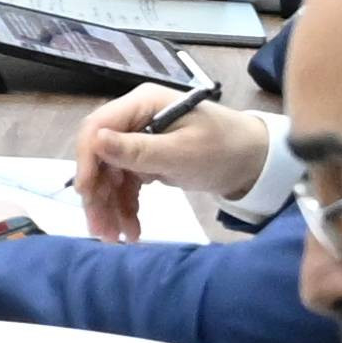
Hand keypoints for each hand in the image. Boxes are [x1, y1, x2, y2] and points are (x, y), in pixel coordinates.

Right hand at [71, 89, 267, 238]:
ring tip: (115, 238)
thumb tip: (96, 140)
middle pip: (100, 156)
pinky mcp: (146, 161)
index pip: (97, 127)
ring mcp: (139, 140)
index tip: (86, 193)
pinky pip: (126, 185)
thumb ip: (137, 150)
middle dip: (98, 194)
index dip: (87, 160)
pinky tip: (131, 230)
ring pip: (110, 176)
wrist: (255, 162)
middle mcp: (135, 118)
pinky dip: (126, 208)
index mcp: (142, 104)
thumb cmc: (223, 149)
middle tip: (100, 229)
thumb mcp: (181, 153)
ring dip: (109, 207)